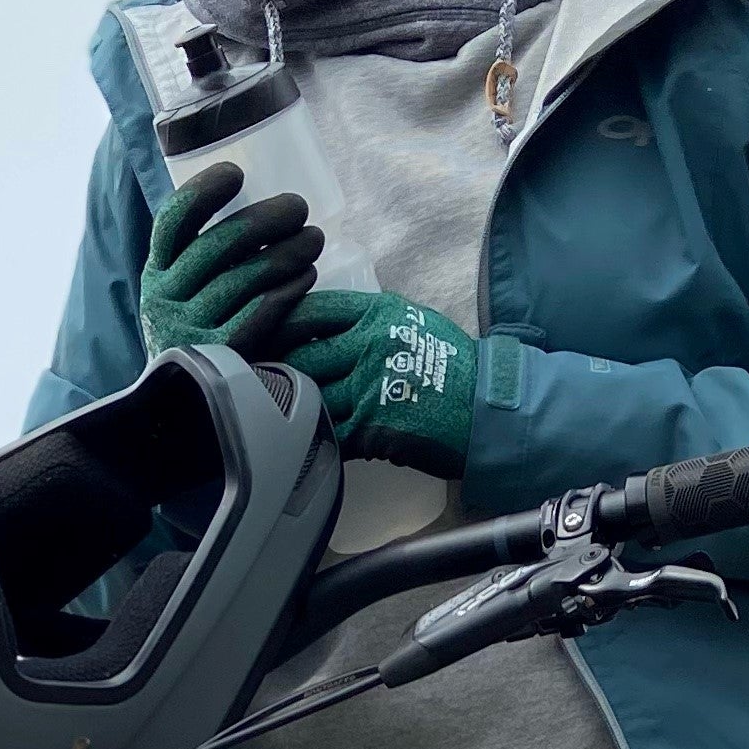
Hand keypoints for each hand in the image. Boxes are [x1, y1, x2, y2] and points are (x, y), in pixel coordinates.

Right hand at [138, 162, 321, 360]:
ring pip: (242, 279)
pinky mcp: (221, 356)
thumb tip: (250, 200)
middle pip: (216, 246)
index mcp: (156, 273)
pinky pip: (258, 314)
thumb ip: (203, 255)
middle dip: (264, 220)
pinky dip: (286, 291)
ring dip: (285, 253)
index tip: (236, 173)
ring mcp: (191, 329)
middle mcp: (165, 300)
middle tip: (299, 206)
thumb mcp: (185, 291)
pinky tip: (307, 277)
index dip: (203, 192)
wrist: (190, 405)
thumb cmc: (201, 331)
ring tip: (314, 239)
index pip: (173, 222)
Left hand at [280, 287, 476, 476]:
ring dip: (292, 404)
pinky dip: (314, 435)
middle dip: (277, 368)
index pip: (312, 311)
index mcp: (378, 314)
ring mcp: (369, 388)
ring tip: (277, 409)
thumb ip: (368, 320)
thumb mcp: (413, 321)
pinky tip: (304, 437)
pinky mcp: (372, 428)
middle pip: (302, 354)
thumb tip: (323, 325)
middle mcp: (370, 345)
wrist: (487, 408)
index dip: (281, 323)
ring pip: (309, 395)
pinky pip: (328, 431)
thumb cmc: (454, 366)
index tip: (266, 334)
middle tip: (260, 377)